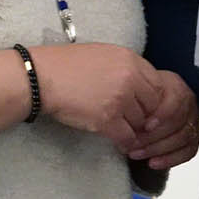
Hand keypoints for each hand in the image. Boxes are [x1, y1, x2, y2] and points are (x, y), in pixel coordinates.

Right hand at [33, 43, 162, 149]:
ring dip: (132, 129)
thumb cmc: (67, 65)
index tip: (144, 107)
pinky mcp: (106, 119)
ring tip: (122, 130)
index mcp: (130, 60)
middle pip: (153, 106)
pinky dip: (125, 143)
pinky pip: (127, 137)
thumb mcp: (103, 55)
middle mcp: (129, 78)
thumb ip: (126, 68)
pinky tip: (120, 143)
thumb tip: (142, 86)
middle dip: (145, 116)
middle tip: (134, 122)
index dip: (152, 100)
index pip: (158, 86)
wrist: (40, 77)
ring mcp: (119, 99)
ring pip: (140, 123)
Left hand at [127, 71, 198, 169]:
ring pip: (183, 138)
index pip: (176, 102)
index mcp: (176, 88)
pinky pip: (188, 152)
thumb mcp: (134, 93)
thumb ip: (135, 104)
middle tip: (133, 144)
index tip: (145, 126)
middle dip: (154, 137)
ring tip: (137, 154)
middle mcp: (189, 104)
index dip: (162, 115)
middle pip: (178, 123)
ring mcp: (193, 121)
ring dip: (158, 149)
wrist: (144, 104)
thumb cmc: (138, 98)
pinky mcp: (193, 139)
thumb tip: (125, 117)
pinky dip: (171, 159)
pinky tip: (153, 163)